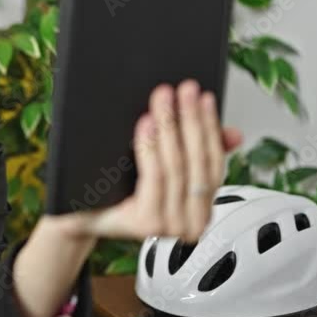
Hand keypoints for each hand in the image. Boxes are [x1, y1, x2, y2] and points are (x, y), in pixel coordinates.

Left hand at [53, 79, 242, 243]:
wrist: (83, 217)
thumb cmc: (120, 194)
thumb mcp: (164, 172)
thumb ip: (196, 155)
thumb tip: (232, 134)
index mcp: (201, 210)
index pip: (213, 163)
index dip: (210, 127)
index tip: (204, 98)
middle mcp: (191, 223)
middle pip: (196, 161)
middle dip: (191, 119)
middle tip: (185, 90)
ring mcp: (170, 226)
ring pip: (176, 165)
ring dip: (171, 127)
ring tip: (164, 100)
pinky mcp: (148, 224)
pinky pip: (154, 175)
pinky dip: (151, 145)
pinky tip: (148, 123)